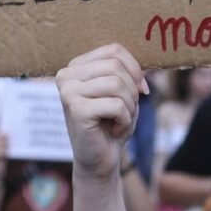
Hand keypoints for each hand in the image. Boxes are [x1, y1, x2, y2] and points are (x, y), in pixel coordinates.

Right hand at [56, 44, 146, 178]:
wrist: (100, 160)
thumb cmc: (111, 124)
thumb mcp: (122, 91)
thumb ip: (128, 72)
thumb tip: (144, 66)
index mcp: (75, 66)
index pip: (113, 50)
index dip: (135, 69)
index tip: (141, 89)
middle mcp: (66, 76)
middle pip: (115, 65)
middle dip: (132, 90)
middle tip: (127, 110)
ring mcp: (68, 92)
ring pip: (116, 84)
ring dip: (129, 106)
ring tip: (120, 120)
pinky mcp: (76, 110)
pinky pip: (116, 105)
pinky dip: (125, 120)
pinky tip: (114, 129)